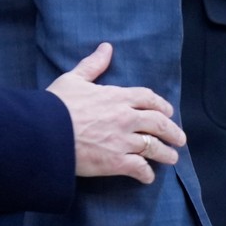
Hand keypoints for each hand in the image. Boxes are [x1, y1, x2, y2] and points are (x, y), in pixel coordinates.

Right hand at [46, 42, 184, 182]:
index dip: (161, 105)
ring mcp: (124, 141)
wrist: (45, 132)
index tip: (168, 112)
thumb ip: (93, 65)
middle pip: (159, 124)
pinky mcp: (116, 162)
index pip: (149, 99)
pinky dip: (146, 173)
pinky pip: (139, 168)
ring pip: (154, 147)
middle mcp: (126, 118)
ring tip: (172, 159)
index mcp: (117, 96)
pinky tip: (148, 177)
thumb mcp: (74, 79)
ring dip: (166, 154)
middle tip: (179, 138)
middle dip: (172, 131)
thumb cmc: (57, 105)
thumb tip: (106, 48)